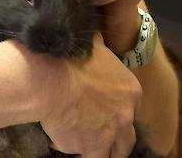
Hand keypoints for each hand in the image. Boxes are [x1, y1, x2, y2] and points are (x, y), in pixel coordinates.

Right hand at [40, 34, 141, 156]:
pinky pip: (89, 157)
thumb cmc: (69, 57)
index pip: (131, 105)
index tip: (106, 105)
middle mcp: (125, 116)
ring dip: (104, 148)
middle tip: (103, 130)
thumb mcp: (91, 44)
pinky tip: (69, 142)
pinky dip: (81, 151)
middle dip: (118, 135)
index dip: (118, 106)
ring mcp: (109, 135)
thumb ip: (99, 46)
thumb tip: (96, 37)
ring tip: (90, 143)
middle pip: (128, 136)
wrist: (50, 78)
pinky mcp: (89, 148)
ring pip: (114, 153)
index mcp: (130, 90)